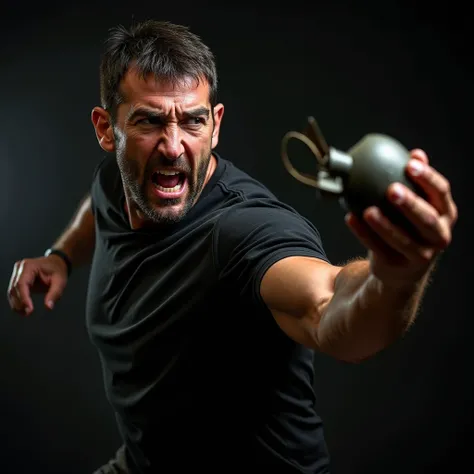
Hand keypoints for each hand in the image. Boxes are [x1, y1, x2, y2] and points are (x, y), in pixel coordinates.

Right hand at [7, 255, 68, 315]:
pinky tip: (23, 310)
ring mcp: (17, 273)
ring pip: (12, 291)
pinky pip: (14, 292)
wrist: (56, 263)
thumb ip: (54, 294)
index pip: (22, 283)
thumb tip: (48, 307)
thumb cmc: (58, 271)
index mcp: (29, 266)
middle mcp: (20, 268)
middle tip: (28, 313)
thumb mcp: (60, 281)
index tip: (29, 309)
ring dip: (17, 304)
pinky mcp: (17, 278)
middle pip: (15, 288)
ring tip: (25, 314)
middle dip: (20, 303)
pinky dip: (17, 302)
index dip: (23, 297)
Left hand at [345, 149, 457, 285]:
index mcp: (445, 214)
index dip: (428, 178)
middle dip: (410, 204)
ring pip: (403, 240)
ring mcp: (421, 255)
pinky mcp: (399, 266)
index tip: (410, 163)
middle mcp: (439, 236)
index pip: (441, 192)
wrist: (401, 268)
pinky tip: (351, 219)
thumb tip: (416, 153)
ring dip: (384, 225)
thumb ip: (415, 182)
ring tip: (368, 210)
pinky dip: (364, 234)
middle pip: (427, 219)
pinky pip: (379, 249)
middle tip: (392, 189)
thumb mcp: (417, 206)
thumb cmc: (408, 227)